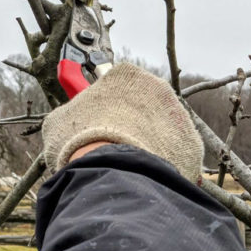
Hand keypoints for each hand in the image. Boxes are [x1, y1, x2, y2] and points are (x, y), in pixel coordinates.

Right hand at [42, 63, 203, 182]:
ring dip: (147, 143)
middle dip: (128, 124)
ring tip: (126, 165)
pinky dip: (163, 164)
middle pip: (142, 105)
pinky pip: (175, 154)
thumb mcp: (59, 121)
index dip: (104, 105)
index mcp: (126, 75)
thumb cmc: (80, 141)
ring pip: (160, 129)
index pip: (116, 84)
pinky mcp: (191, 146)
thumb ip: (70, 113)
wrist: (110, 172)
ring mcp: (178, 116)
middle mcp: (158, 87)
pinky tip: (143, 175)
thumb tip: (66, 121)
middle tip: (110, 145)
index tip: (95, 121)